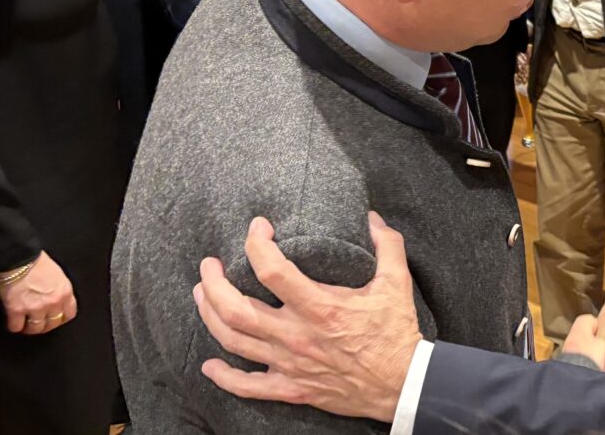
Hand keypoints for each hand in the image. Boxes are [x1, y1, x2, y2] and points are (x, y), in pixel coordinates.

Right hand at [0, 251, 76, 335]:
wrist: (19, 257)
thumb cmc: (36, 261)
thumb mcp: (57, 274)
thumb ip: (58, 288)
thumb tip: (54, 297)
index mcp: (65, 291)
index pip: (69, 314)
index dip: (60, 318)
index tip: (55, 318)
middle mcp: (53, 302)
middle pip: (52, 324)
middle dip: (45, 325)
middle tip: (38, 322)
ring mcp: (35, 308)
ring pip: (35, 329)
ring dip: (30, 327)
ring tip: (25, 324)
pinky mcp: (17, 310)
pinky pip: (16, 327)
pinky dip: (14, 325)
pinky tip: (13, 321)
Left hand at [194, 213, 422, 421]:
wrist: (403, 384)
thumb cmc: (397, 332)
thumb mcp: (397, 282)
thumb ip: (386, 244)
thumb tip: (371, 217)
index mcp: (320, 307)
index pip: (273, 272)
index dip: (257, 244)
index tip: (258, 228)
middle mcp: (297, 336)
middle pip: (237, 310)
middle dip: (215, 284)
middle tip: (209, 265)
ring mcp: (290, 365)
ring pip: (235, 341)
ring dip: (210, 317)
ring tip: (202, 295)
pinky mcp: (292, 388)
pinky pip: (247, 387)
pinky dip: (224, 376)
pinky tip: (210, 364)